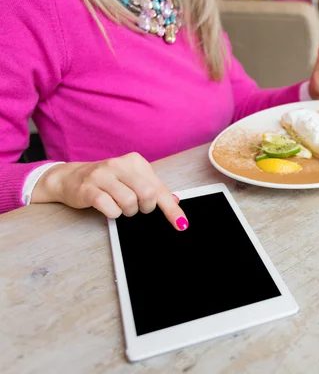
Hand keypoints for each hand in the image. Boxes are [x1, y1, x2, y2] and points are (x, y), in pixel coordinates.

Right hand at [31, 152, 188, 230]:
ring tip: (120, 206)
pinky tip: (108, 208)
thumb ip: (152, 189)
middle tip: (137, 208)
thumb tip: (175, 201)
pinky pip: (109, 208)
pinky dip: (113, 213)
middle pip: (147, 194)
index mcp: (135, 162)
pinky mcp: (88, 188)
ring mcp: (102, 175)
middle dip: (145, 207)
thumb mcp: (131, 180)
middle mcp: (119, 164)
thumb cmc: (106, 181)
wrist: (69, 178)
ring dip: (127, 211)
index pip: (159, 188)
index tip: (182, 224)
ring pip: (129, 202)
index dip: (171, 209)